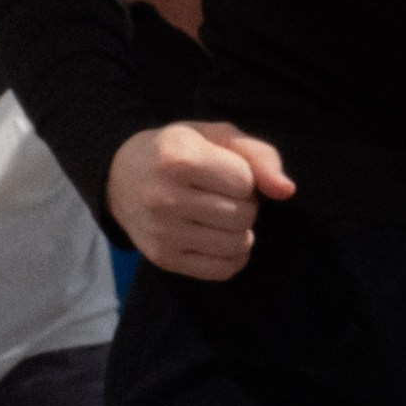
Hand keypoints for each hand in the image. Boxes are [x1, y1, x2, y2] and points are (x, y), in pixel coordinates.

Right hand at [106, 118, 293, 277]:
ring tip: (218, 215)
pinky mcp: (163, 259)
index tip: (223, 171)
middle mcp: (165, 197)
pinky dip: (232, 256)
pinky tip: (217, 238)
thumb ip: (257, 154)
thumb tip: (286, 191)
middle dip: (244, 205)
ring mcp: (162, 232)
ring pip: (237, 244)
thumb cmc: (177, 151)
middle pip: (243, 215)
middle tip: (221, 195)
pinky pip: (222, 270)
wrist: (119, 177)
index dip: (244, 177)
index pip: (245, 181)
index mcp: (178, 158)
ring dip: (239, 231)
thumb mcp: (214, 136)